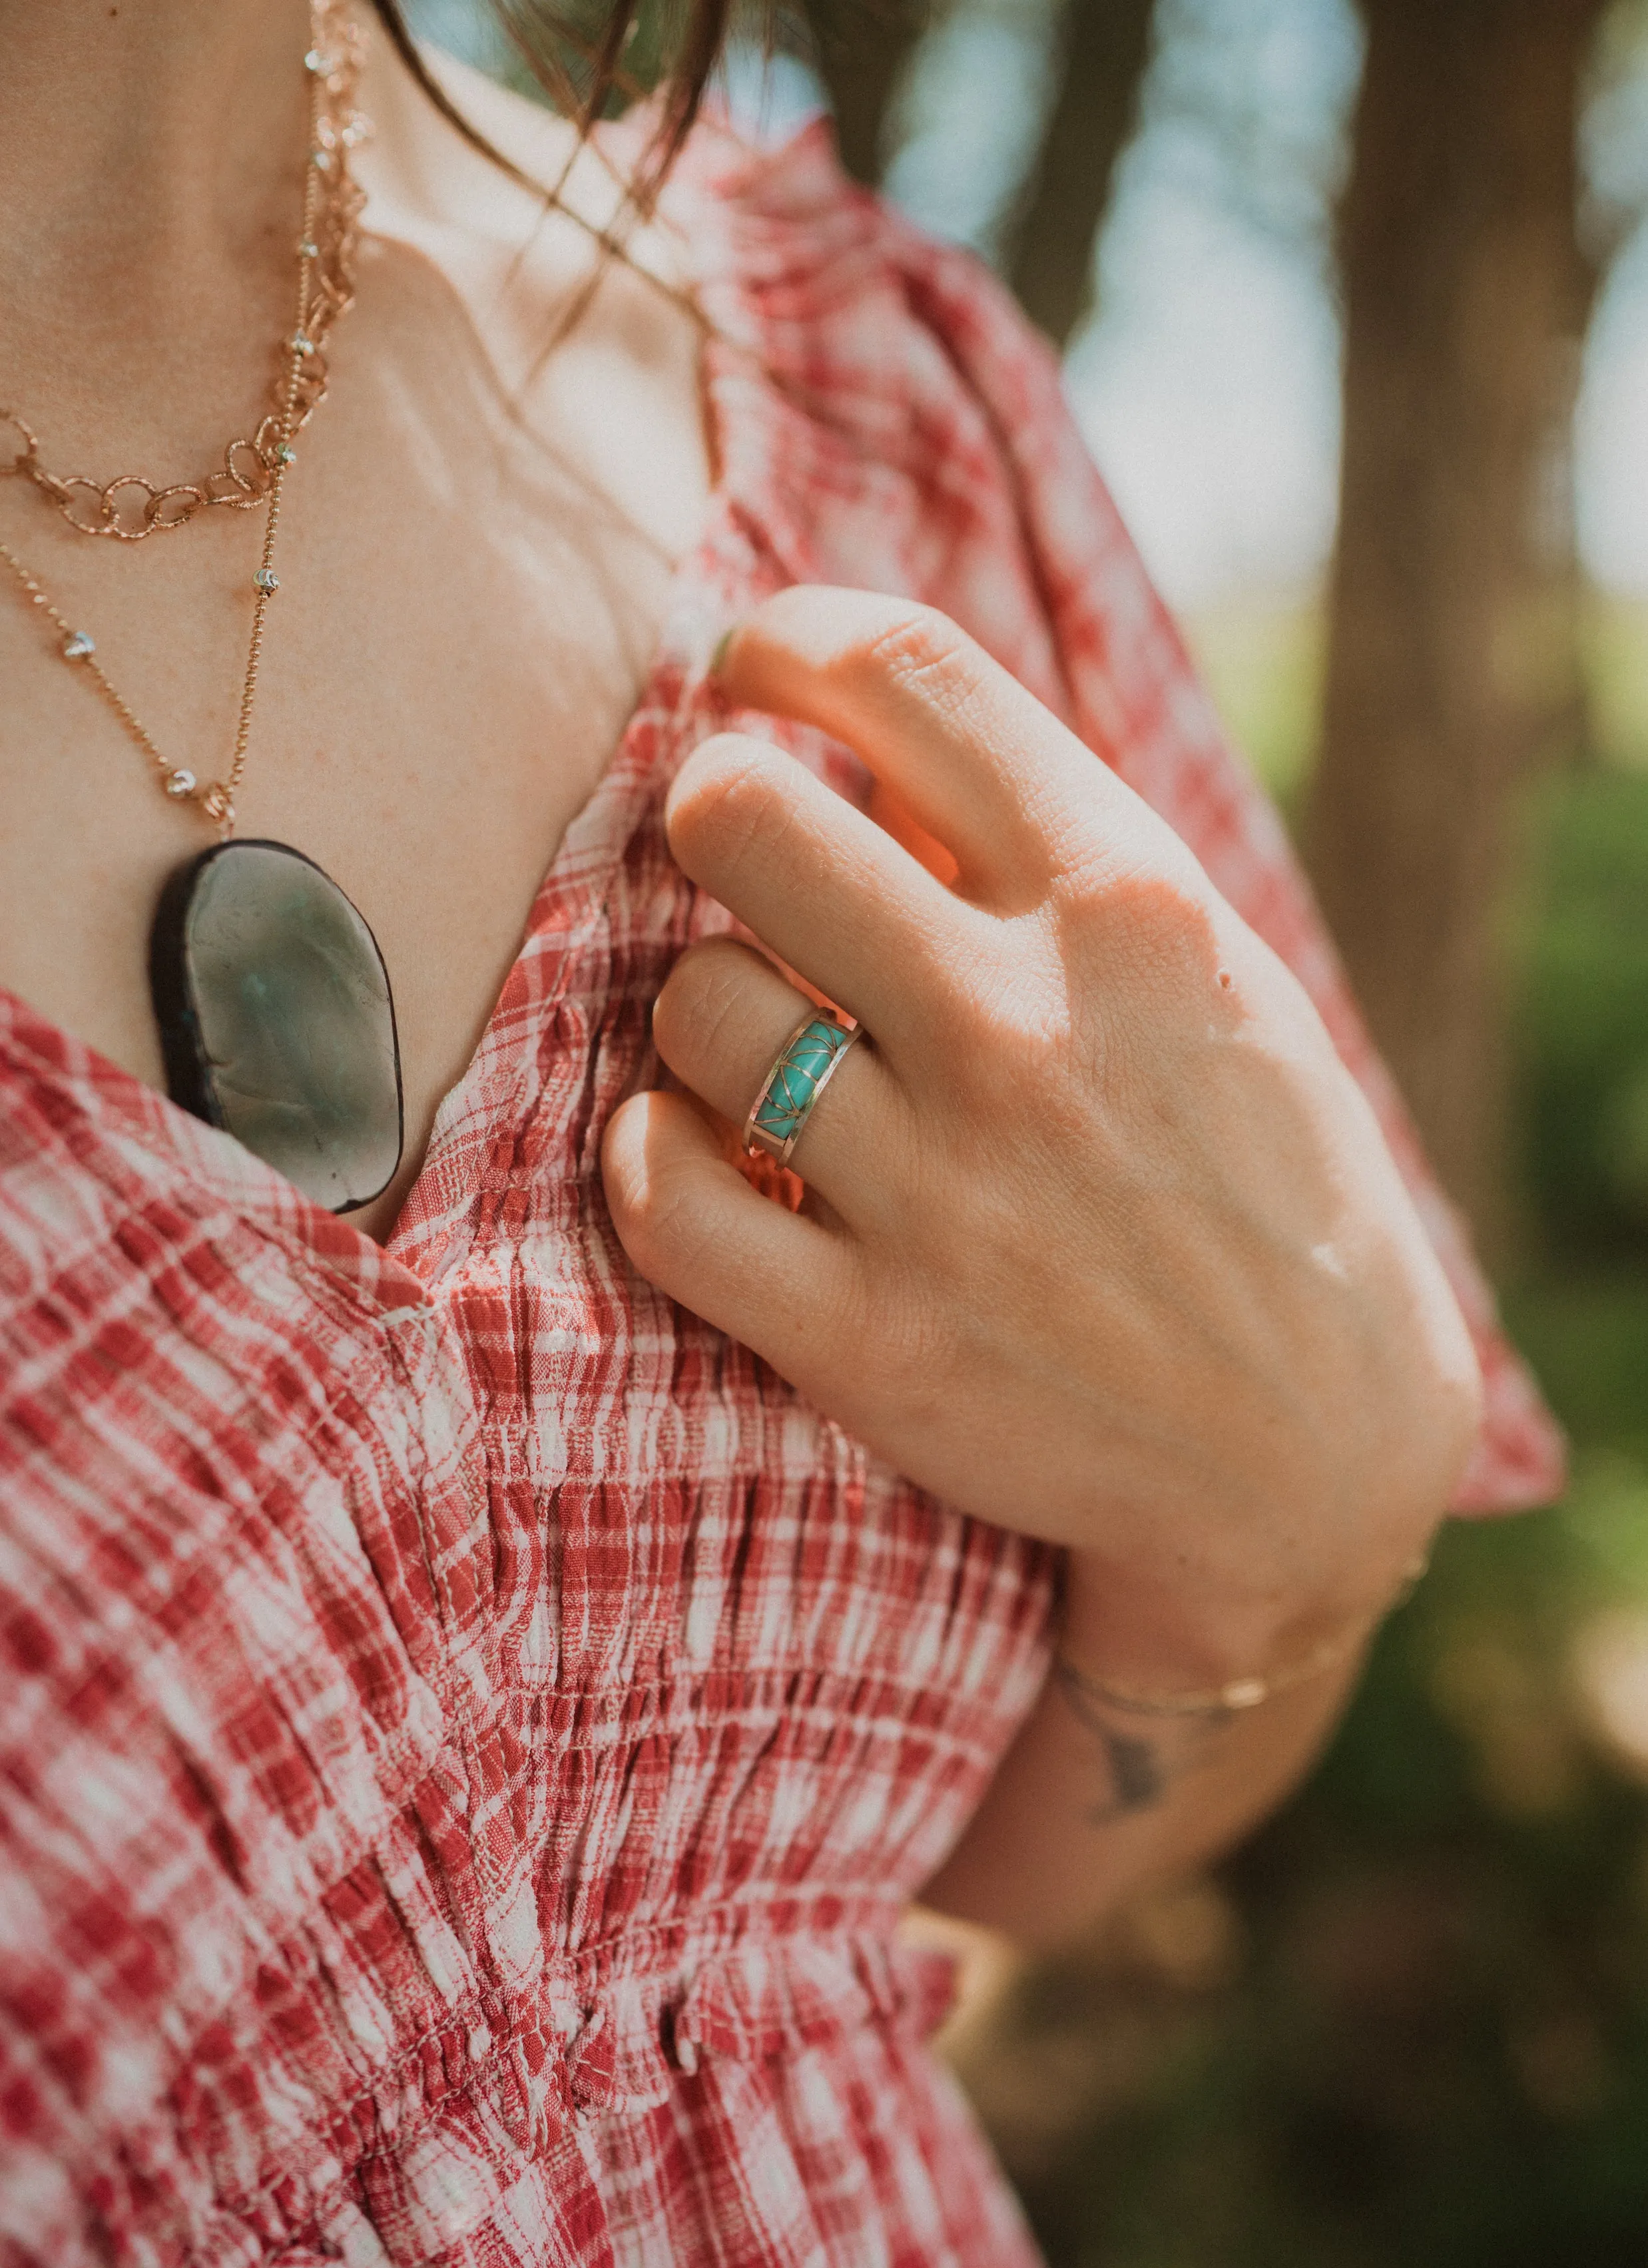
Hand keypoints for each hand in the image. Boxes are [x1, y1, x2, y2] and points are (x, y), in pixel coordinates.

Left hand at [601, 589, 1480, 1680]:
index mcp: (1125, 903)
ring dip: (704, 1015)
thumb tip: (853, 753)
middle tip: (737, 865)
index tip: (750, 673)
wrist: (1312, 1447)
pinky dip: (654, 1158)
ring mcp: (940, 1189)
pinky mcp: (869, 1339)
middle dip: (708, 812)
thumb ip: (1046, 858)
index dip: (781, 640)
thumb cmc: (1250, 1178)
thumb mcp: (1205, 978)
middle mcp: (1021, 1026)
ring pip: (694, 1005)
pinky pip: (659, 1193)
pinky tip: (704, 1156)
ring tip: (764, 1053)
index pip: (899, 668)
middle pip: (738, 813)